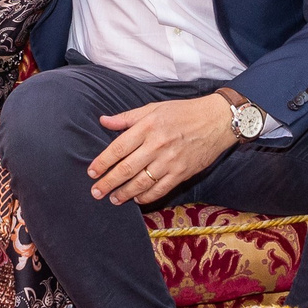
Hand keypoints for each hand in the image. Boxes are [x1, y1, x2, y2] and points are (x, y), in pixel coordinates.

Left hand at [88, 94, 237, 205]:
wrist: (217, 121)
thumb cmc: (183, 112)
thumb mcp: (154, 108)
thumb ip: (127, 117)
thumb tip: (103, 120)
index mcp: (147, 126)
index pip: (118, 148)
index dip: (102, 162)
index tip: (91, 172)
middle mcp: (157, 145)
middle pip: (126, 168)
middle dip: (108, 182)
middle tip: (96, 192)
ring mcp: (170, 161)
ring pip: (141, 182)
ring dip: (124, 193)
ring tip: (113, 198)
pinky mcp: (181, 173)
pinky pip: (159, 189)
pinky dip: (146, 196)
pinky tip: (136, 199)